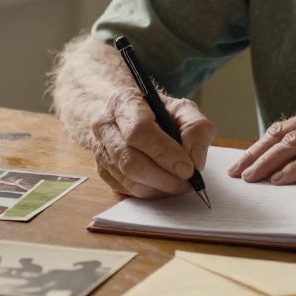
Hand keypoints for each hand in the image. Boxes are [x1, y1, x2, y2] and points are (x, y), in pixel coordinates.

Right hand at [89, 87, 215, 197]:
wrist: (126, 114)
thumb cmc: (155, 111)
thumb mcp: (181, 108)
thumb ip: (196, 128)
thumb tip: (196, 161)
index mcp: (124, 103)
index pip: (139, 131)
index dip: (165, 153)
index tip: (188, 168)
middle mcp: (105, 126)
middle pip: (130, 161)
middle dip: (163, 177)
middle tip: (187, 182)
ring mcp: (99, 150)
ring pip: (127, 179)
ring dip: (158, 188)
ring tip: (179, 184)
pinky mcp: (102, 170)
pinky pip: (125, 190)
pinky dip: (149, 192)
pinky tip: (163, 185)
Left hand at [227, 97, 295, 184]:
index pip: (284, 127)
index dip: (261, 144)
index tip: (244, 159)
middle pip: (281, 134)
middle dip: (254, 154)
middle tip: (236, 171)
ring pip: (292, 145)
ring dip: (267, 163)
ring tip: (249, 178)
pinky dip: (293, 169)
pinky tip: (278, 180)